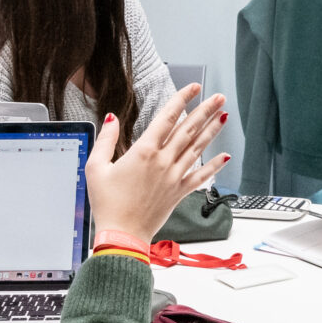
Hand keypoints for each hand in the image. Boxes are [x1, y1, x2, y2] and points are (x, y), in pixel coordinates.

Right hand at [84, 84, 229, 248]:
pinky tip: (225, 156)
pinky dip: (214, 166)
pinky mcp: (179, 192)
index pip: (167, 117)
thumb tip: (111, 118)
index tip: (193, 88)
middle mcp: (163, 162)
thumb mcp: (96, 167)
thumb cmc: (108, 204)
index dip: (182, 99)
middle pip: (189, 129)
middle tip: (218, 96)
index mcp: (144, 152)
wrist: (122, 234)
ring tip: (223, 115)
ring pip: (198, 148)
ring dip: (212, 130)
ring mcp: (174, 177)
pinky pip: (201, 176)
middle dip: (205, 110)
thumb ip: (105, 140)